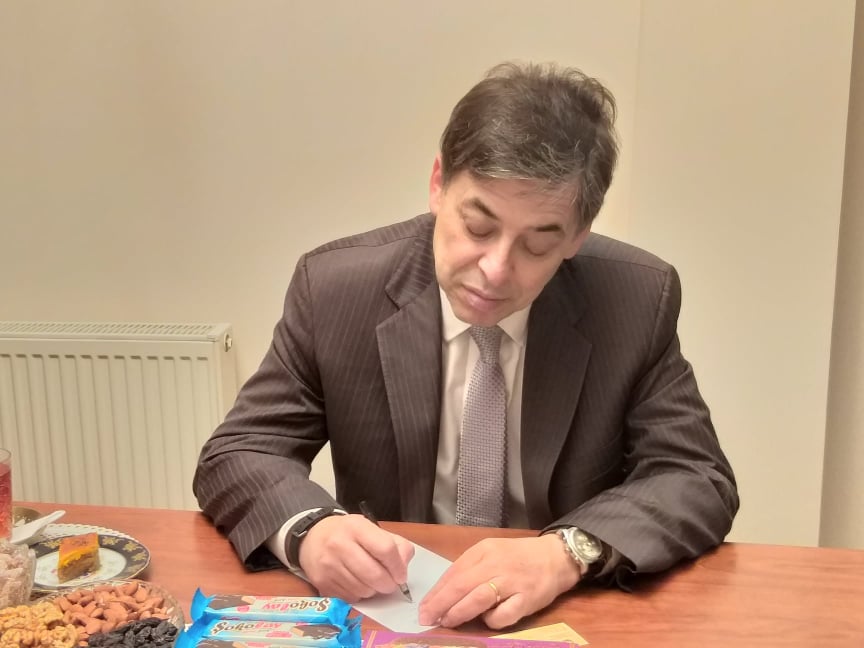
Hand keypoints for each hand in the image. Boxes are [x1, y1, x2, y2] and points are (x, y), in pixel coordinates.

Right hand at [298, 514, 414, 601]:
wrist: (312, 537)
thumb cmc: (347, 533)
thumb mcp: (370, 528)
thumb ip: (394, 544)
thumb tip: (403, 566)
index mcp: (356, 527)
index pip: (385, 549)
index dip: (398, 566)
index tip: (401, 574)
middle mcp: (339, 545)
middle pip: (375, 574)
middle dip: (389, 584)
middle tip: (391, 584)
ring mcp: (329, 566)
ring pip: (363, 590)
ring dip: (373, 591)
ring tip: (371, 581)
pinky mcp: (321, 583)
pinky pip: (350, 598)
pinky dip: (359, 595)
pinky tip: (357, 584)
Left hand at [419, 534, 580, 628]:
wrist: (556, 557)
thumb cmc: (519, 557)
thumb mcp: (491, 553)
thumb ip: (470, 568)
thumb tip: (445, 593)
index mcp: (484, 551)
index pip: (454, 572)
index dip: (436, 592)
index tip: (424, 607)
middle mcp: (496, 564)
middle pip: (461, 585)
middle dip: (440, 604)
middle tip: (427, 618)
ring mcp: (512, 582)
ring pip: (478, 599)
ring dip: (459, 612)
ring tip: (447, 621)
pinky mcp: (527, 599)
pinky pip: (504, 615)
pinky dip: (491, 621)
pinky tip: (487, 620)